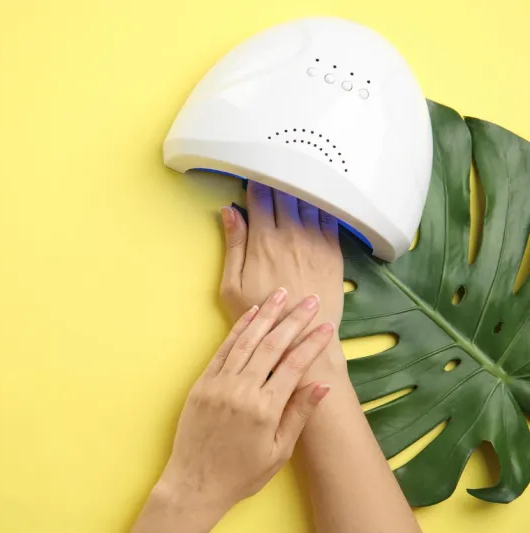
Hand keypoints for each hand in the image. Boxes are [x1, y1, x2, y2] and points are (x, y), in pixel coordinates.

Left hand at [133, 290, 333, 532]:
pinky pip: (223, 349)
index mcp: (264, 409)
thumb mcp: (279, 451)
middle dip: (293, 320)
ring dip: (266, 315)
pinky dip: (239, 329)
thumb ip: (299, 414)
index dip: (311, 343)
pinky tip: (252, 314)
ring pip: (246, 341)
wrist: (195, 482)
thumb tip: (322, 384)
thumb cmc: (241, 474)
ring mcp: (219, 384)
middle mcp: (241, 391)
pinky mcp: (202, 383)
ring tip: (282, 294)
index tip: (326, 325)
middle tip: (310, 299)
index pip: (293, 366)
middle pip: (272, 345)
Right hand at [219, 182, 345, 377]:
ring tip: (296, 178)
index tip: (253, 174)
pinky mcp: (332, 248)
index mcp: (262, 240)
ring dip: (300, 186)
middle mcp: (289, 233)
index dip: (255, 182)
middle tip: (275, 171)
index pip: (259, 198)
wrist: (303, 335)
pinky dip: (321, 202)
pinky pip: (328, 214)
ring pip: (306, 199)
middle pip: (283, 193)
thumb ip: (232, 244)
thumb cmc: (262, 315)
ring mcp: (314, 239)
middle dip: (278, 179)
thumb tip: (229, 211)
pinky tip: (317, 197)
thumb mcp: (232, 285)